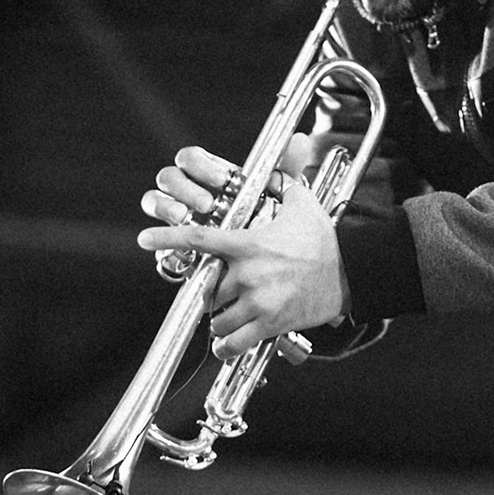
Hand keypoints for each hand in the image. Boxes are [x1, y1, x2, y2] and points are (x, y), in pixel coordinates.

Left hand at [138, 165, 350, 359]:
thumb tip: (290, 148)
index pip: (199, 238)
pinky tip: (227, 344)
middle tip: (230, 292)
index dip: (168, 237)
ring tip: (233, 316)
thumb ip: (286, 180)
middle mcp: (248, 273)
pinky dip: (226, 346)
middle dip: (215, 293)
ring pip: (218, 319)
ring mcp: (258, 301)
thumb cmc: (323, 240)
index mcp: (248, 244)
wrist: (350, 274)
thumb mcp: (303, 203)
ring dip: (221, 320)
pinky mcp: (270, 324)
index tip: (143, 239)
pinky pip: (233, 342)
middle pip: (208, 290)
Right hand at [140, 140, 314, 229]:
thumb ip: (287, 170)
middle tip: (209, 203)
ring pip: (154, 199)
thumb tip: (300, 141)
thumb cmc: (266, 228)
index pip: (191, 159)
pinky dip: (162, 236)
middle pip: (169, 177)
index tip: (222, 180)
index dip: (201, 164)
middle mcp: (188, 194)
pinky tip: (179, 243)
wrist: (263, 270)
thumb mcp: (280, 199)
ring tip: (187, 217)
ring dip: (167, 206)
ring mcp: (177, 217)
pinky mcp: (171, 244)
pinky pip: (155, 235)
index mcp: (209, 177)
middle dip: (185, 187)